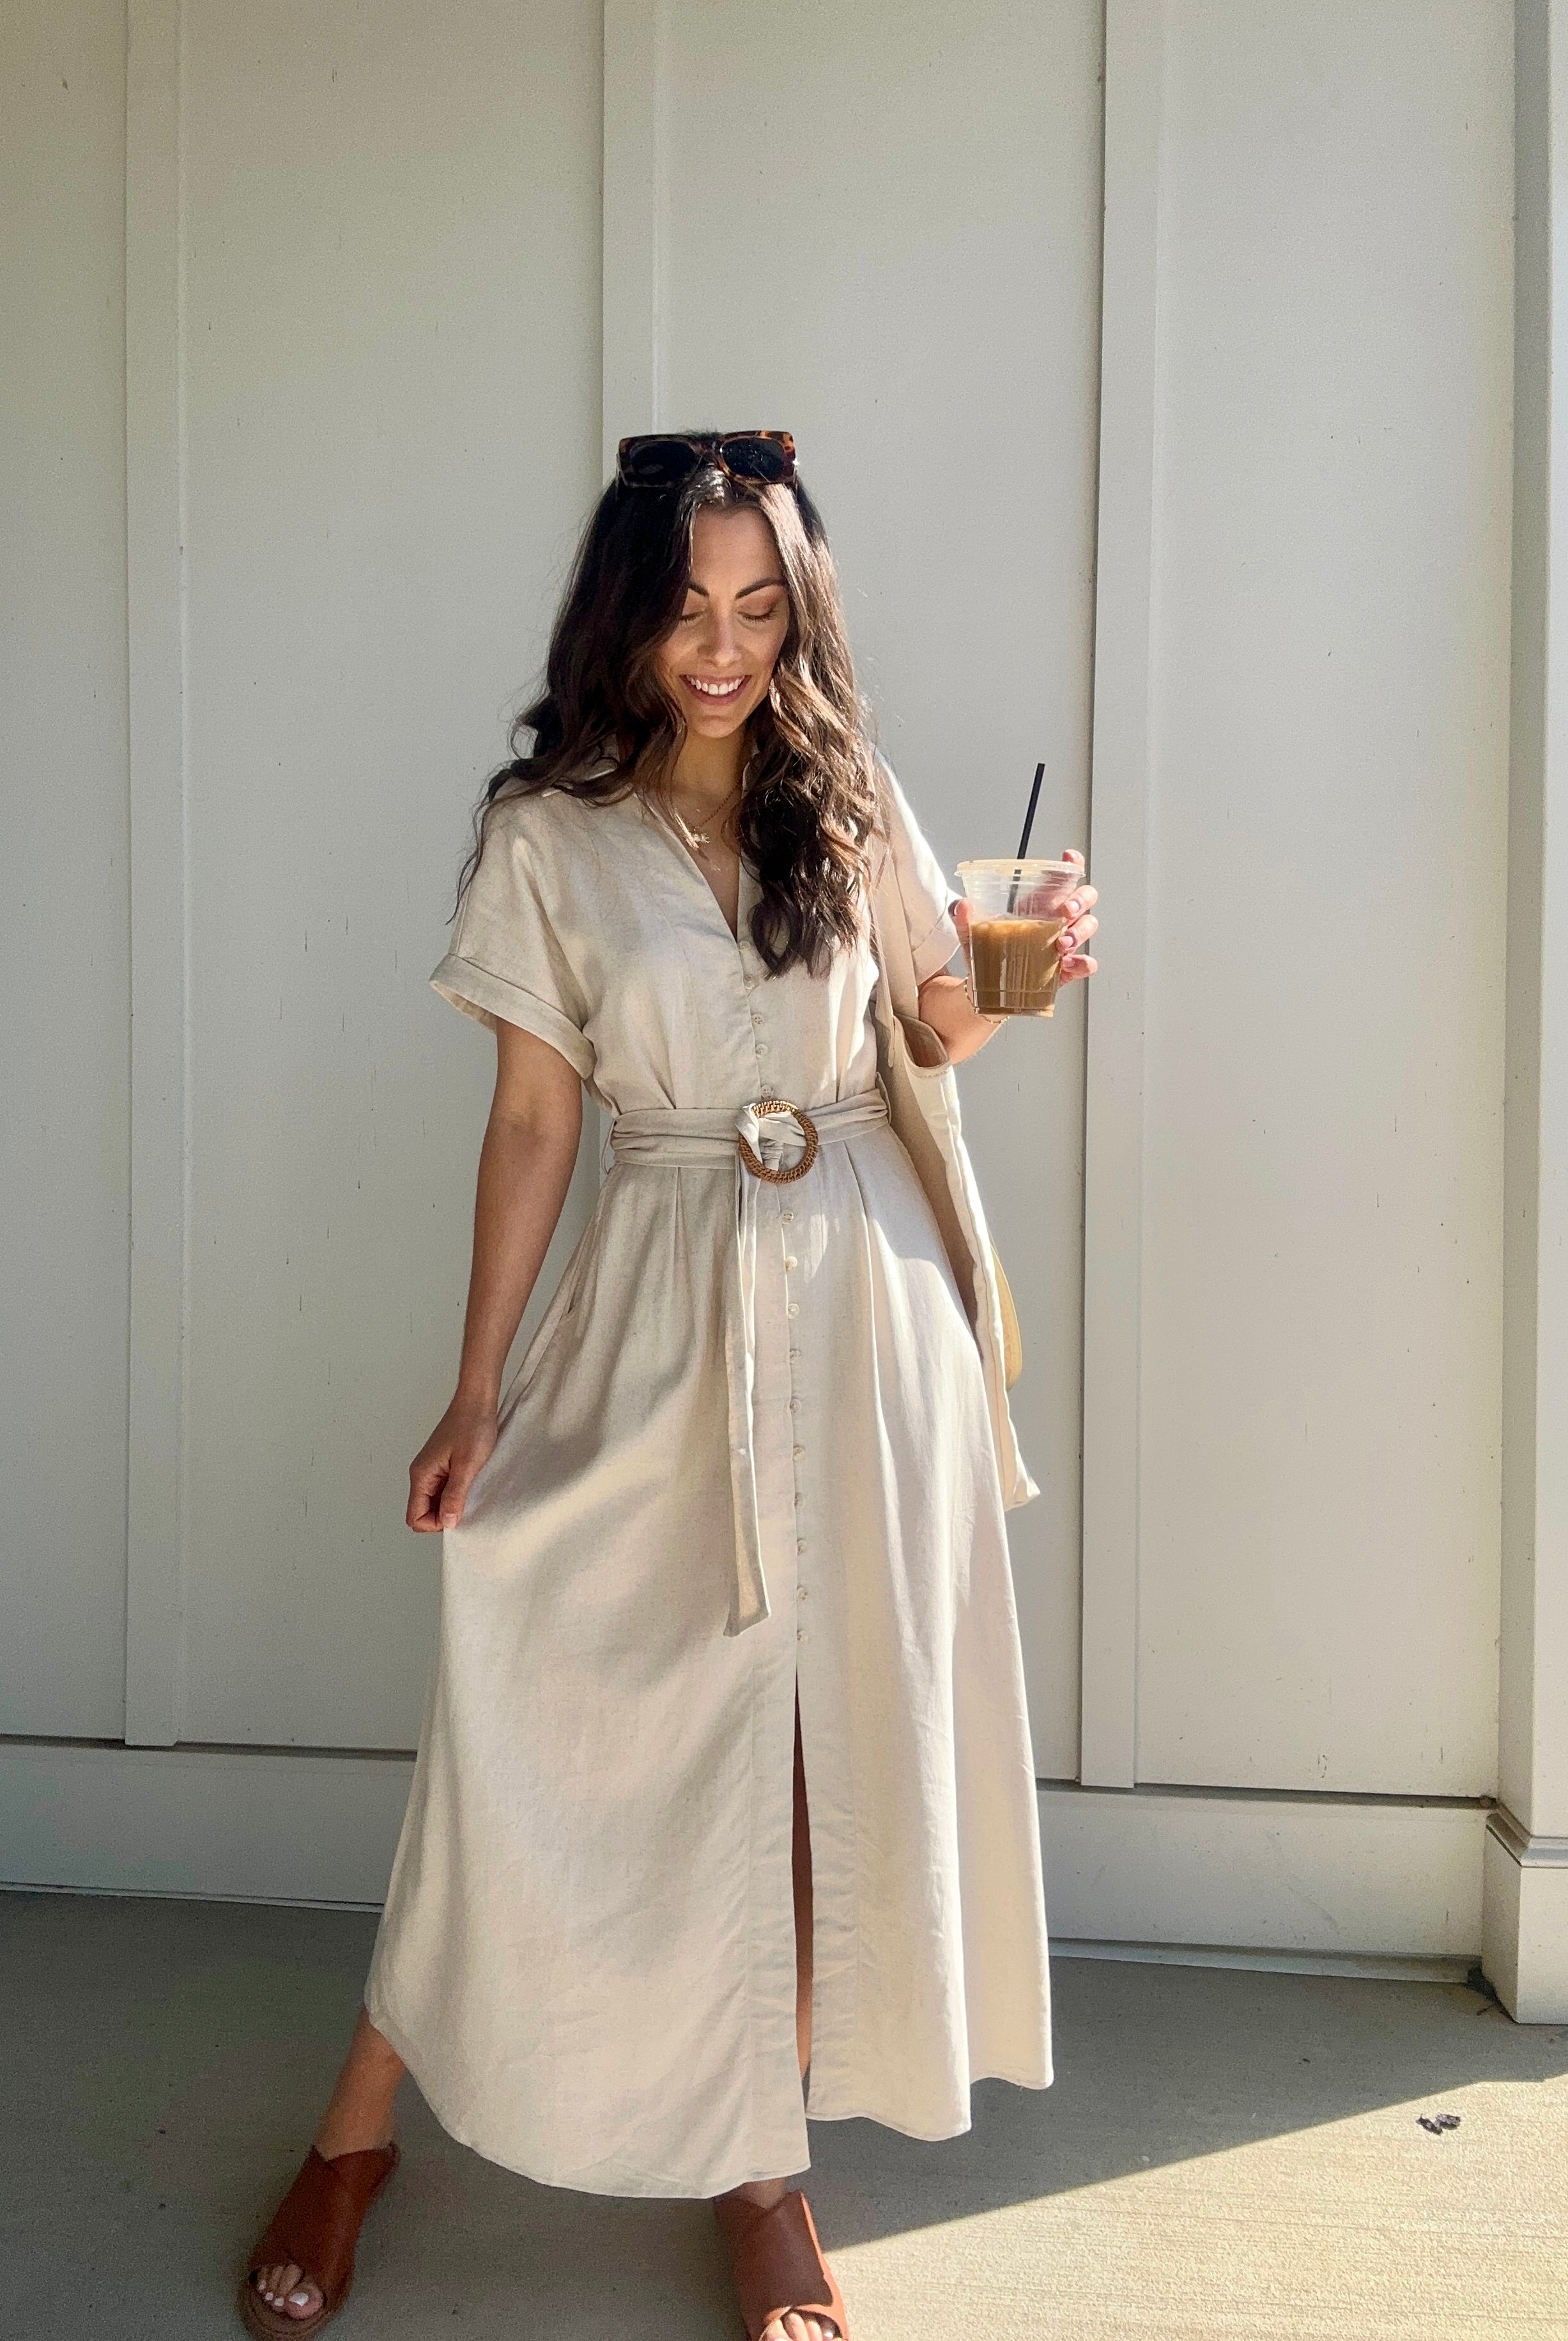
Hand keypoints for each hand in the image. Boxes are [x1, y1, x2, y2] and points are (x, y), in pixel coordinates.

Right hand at [407, 1394, 498, 1531]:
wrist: (477, 1401)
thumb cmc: (472, 1427)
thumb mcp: (467, 1465)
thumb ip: (455, 1495)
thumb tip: (447, 1523)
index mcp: (422, 1475)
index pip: (415, 1516)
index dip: (435, 1523)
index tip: (457, 1514)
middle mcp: (422, 1474)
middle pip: (423, 1511)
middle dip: (443, 1516)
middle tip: (466, 1504)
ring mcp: (432, 1469)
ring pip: (434, 1501)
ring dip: (451, 1504)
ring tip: (470, 1492)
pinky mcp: (442, 1465)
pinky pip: (443, 1489)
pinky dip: (455, 1493)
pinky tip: (471, 1485)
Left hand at [950, 850, 1099, 992]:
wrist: (992, 990)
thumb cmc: (992, 955)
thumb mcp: (974, 935)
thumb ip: (966, 920)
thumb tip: (962, 905)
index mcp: (1040, 904)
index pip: (1063, 878)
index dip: (1072, 865)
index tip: (1069, 859)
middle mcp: (1058, 920)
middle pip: (1086, 898)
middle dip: (1080, 900)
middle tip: (1066, 911)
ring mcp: (1066, 943)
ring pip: (1089, 926)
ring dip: (1079, 932)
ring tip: (1060, 944)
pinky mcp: (1068, 968)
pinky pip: (1086, 963)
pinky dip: (1083, 962)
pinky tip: (1067, 964)